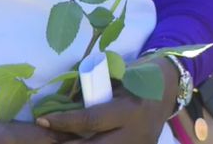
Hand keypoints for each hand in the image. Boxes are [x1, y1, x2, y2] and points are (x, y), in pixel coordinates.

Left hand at [36, 57, 179, 143]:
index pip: (92, 121)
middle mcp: (136, 134)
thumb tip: (65, 103)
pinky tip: (80, 142)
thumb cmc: (140, 76)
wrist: (170, 86)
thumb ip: (97, 92)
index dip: (65, 122)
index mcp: (130, 110)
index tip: (43, 119)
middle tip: (46, 140)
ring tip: (62, 141)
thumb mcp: (119, 79)